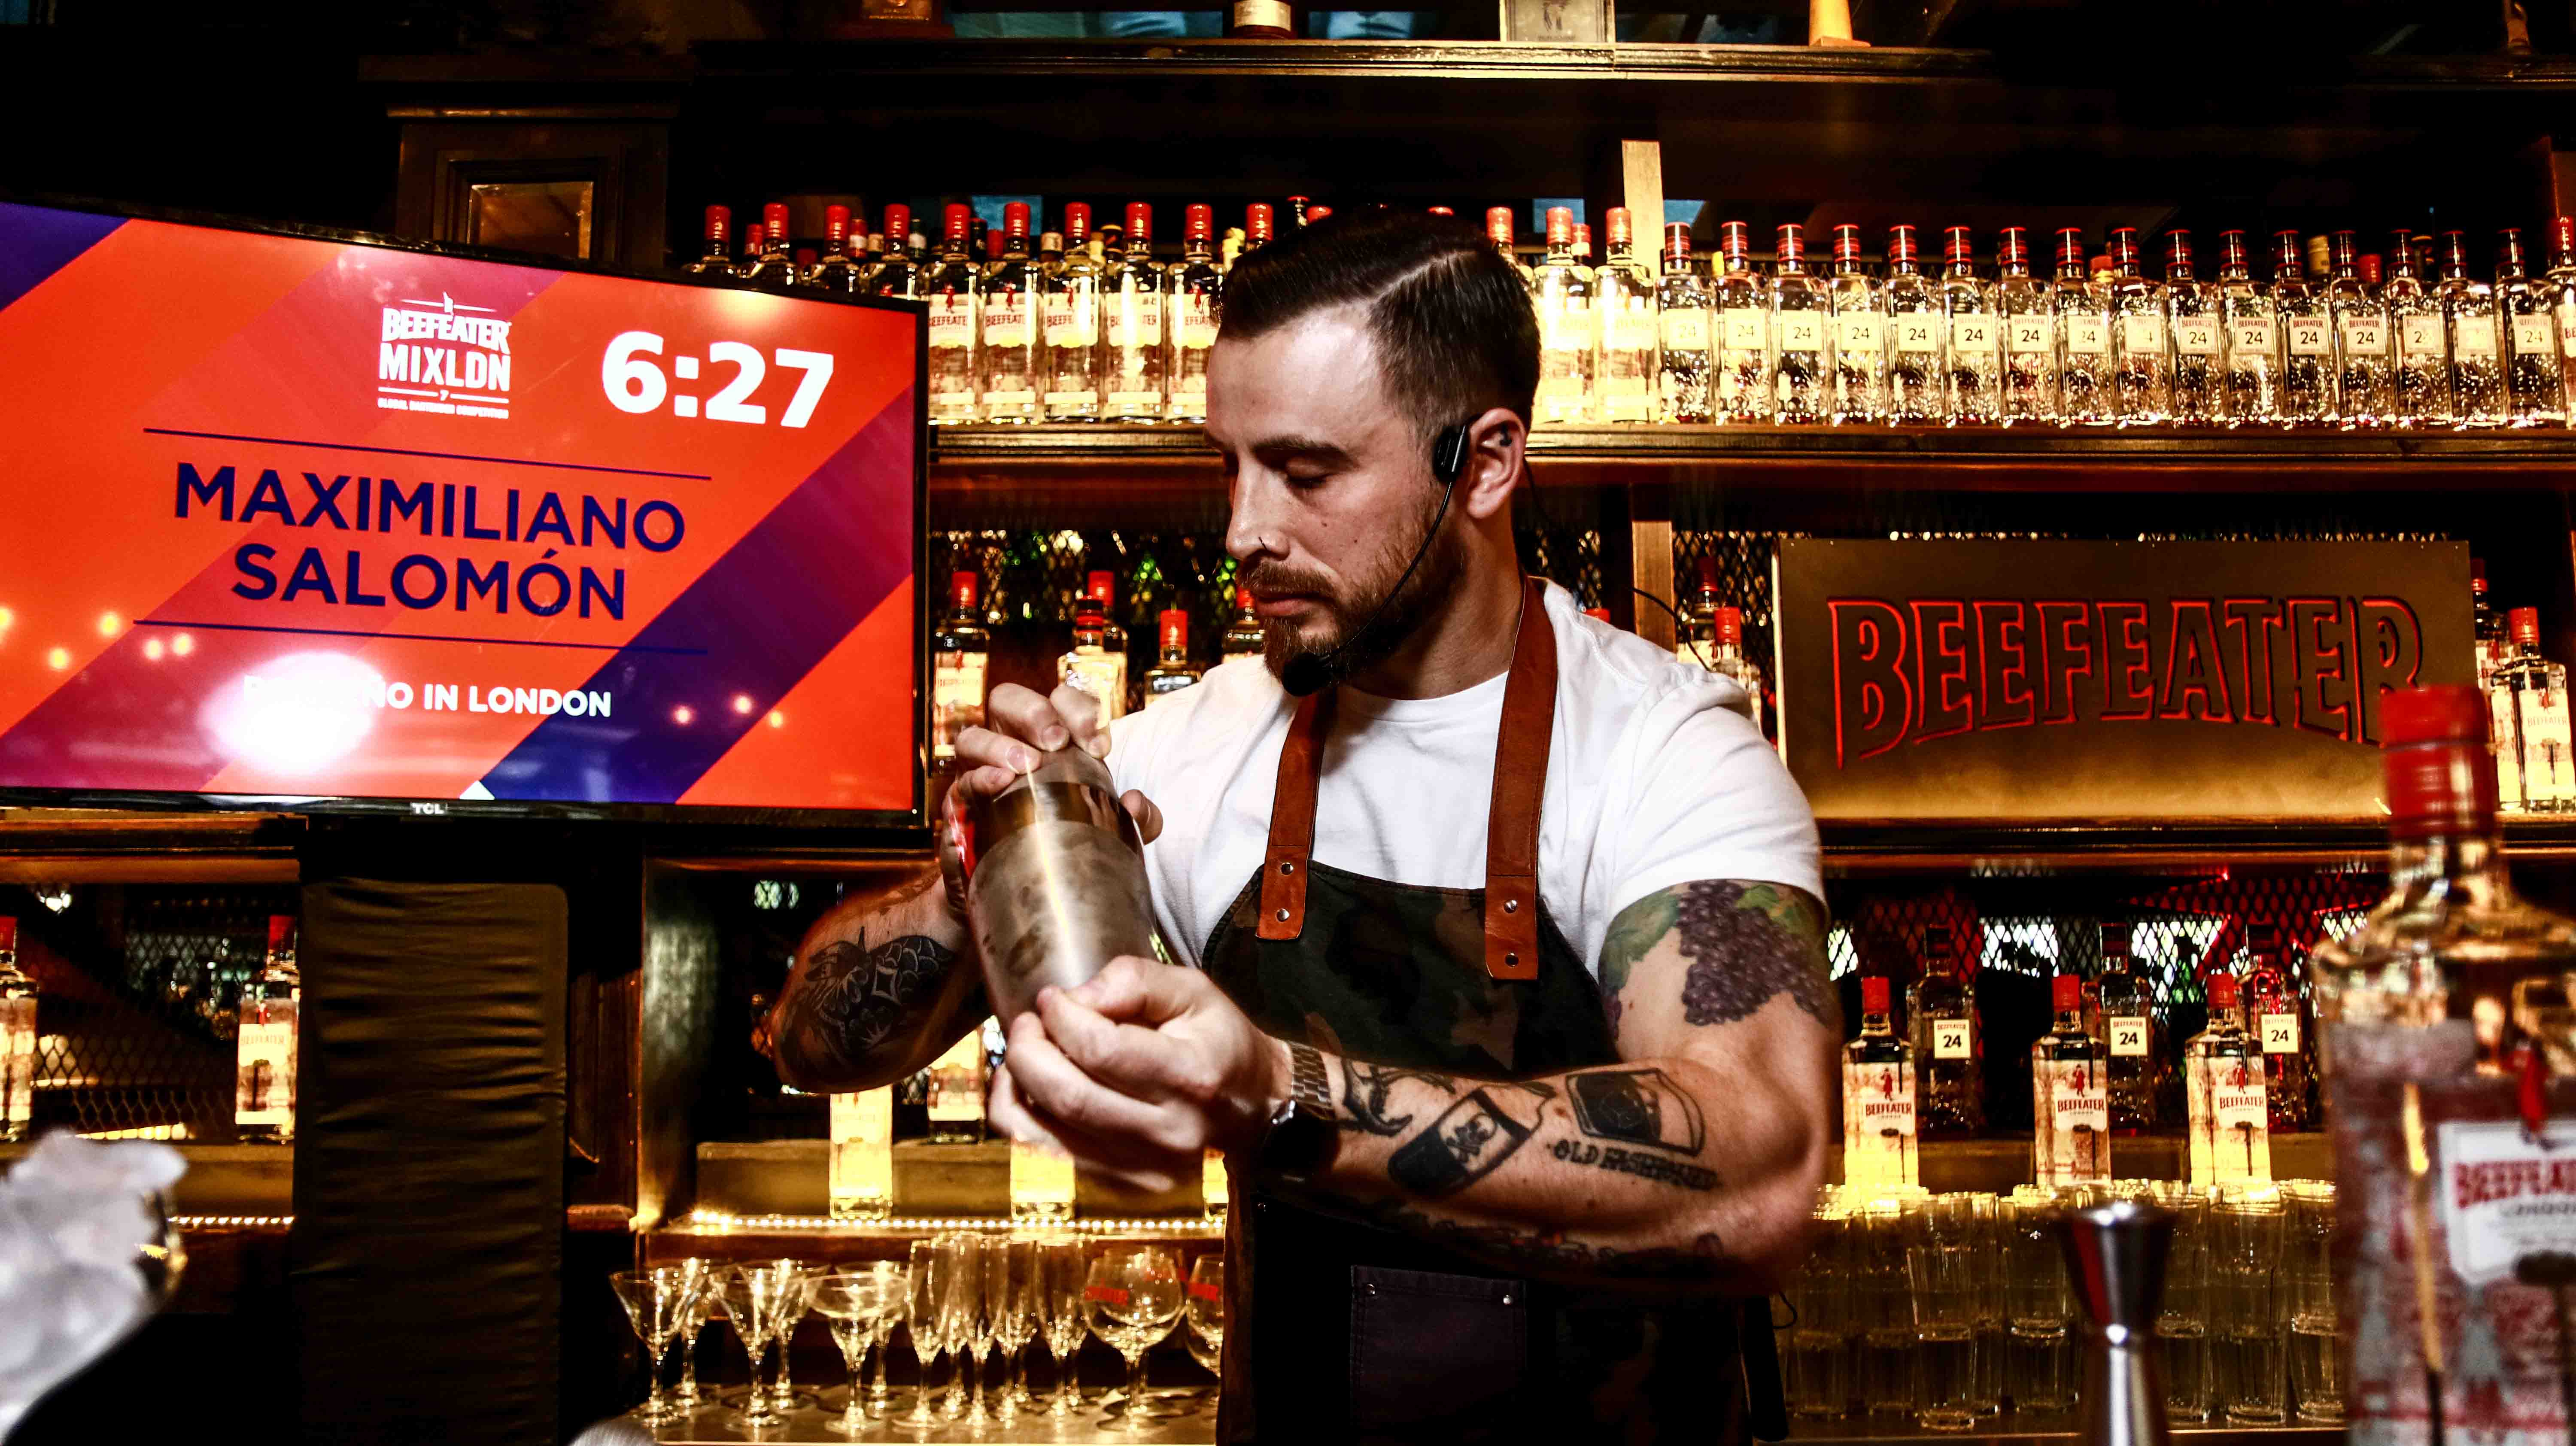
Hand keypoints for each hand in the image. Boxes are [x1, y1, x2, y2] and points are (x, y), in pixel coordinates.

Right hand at [937, 683, 1162, 906]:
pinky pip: (957, 790)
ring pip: (971, 739)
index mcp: (1049, 742)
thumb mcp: (1112, 831)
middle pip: (1007, 700)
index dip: (1079, 710)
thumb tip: (1134, 803)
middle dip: (1033, 711)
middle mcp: (1009, 748)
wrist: (1019, 893)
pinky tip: (997, 785)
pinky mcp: (959, 811)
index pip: (1059, 699)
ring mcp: (978, 776)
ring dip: (998, 745)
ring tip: (1024, 765)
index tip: (1099, 745)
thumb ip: (1137, 820)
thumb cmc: (1066, 842)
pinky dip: (976, 783)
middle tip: (1056, 741)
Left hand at [988, 956, 1288, 1193]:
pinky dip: (1020, 1122)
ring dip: (1017, 1086)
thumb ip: (1134, 981)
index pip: (1102, 1050)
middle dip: (1029, 1051)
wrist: (1253, 1109)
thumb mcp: (1193, 991)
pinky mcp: (1124, 1188)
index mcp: (1190, 1077)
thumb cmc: (1218, 1042)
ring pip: (1048, 1134)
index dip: (1063, 1017)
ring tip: (1022, 1051)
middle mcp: (1168, 1133)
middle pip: (1069, 1095)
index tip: (1052, 998)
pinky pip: (1047, 1159)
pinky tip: (1021, 1090)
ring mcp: (1144, 1170)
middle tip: (1027, 1023)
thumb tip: (1074, 997)